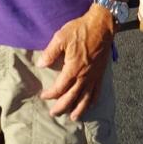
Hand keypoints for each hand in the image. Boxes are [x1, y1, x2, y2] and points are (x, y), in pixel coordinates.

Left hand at [35, 6, 113, 120]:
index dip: (51, 94)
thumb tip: (40, 65)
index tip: (43, 96)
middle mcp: (84, 76)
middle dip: (62, 107)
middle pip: (72, 97)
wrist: (102, 25)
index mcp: (73, 69)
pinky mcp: (101, 73)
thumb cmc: (80, 30)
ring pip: (86, 98)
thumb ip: (50, 53)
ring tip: (73, 117)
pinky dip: (93, 100)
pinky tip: (90, 105)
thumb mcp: (61, 38)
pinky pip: (98, 91)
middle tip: (54, 113)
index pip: (60, 88)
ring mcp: (94, 76)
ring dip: (79, 109)